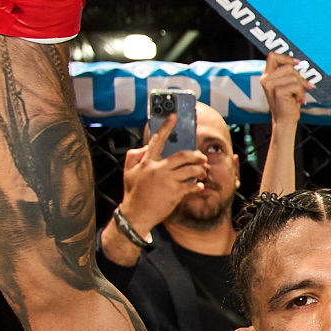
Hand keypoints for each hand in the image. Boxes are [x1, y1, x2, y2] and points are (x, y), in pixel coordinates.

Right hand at [117, 111, 206, 233]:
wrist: (135, 215)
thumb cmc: (133, 193)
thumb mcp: (128, 172)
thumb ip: (134, 156)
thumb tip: (145, 146)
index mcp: (146, 161)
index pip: (157, 140)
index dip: (166, 126)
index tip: (174, 115)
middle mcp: (158, 168)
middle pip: (184, 155)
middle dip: (197, 155)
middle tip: (203, 158)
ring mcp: (167, 181)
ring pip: (191, 170)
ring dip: (200, 171)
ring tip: (202, 173)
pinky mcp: (175, 193)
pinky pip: (193, 186)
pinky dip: (198, 186)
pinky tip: (198, 187)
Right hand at [260, 50, 310, 127]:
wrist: (285, 121)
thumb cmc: (288, 104)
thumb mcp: (288, 85)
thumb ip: (290, 74)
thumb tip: (301, 63)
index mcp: (267, 75)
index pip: (272, 56)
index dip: (286, 57)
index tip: (297, 63)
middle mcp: (266, 79)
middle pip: (288, 67)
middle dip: (300, 77)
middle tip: (304, 87)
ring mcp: (270, 85)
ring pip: (293, 76)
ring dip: (301, 87)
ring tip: (298, 96)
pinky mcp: (277, 91)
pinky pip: (296, 85)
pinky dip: (301, 93)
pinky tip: (298, 100)